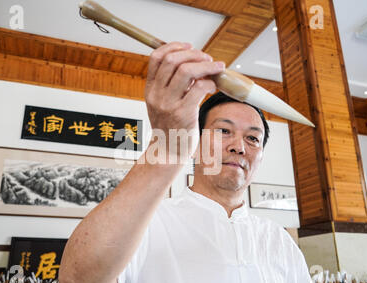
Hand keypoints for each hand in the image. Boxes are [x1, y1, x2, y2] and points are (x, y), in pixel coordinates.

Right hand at [145, 42, 224, 158]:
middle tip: (207, 58)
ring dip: (205, 65)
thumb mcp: (161, 104)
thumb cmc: (170, 127)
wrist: (168, 152)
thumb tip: (192, 63)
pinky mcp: (183, 114)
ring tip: (216, 67)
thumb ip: (171, 85)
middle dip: (193, 54)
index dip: (174, 46)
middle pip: (172, 60)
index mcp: (150, 90)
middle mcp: (156, 95)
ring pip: (186, 71)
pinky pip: (199, 88)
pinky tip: (213, 87)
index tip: (189, 46)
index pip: (156, 57)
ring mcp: (168, 104)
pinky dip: (210, 82)